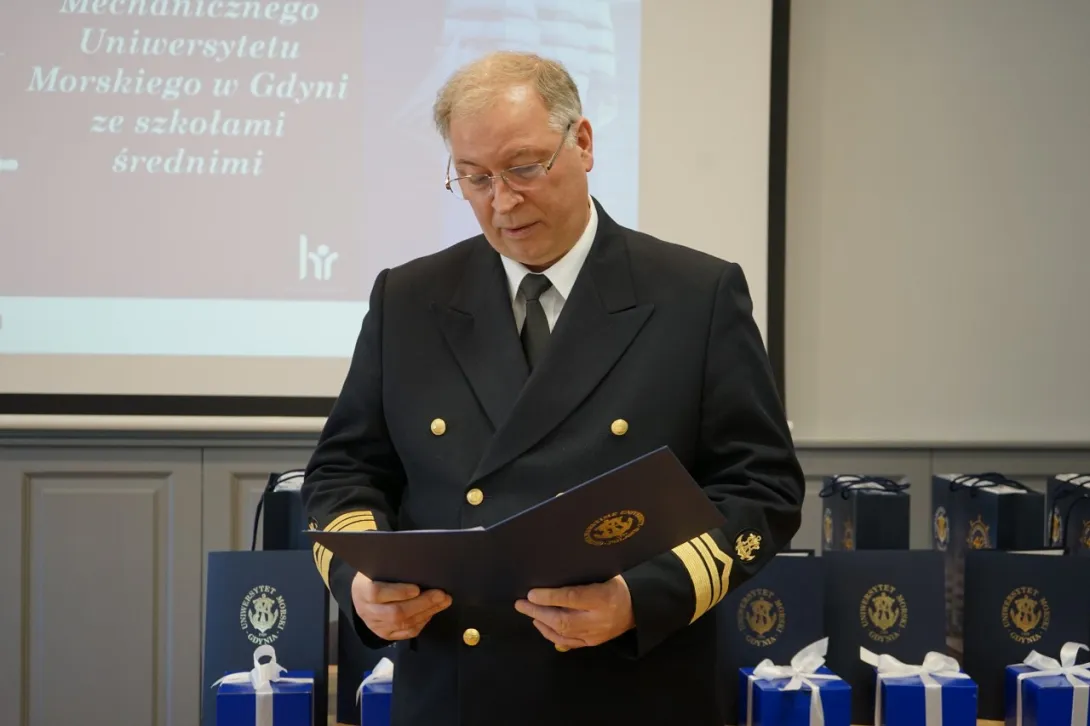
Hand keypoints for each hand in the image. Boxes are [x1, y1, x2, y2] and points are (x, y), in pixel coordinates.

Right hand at [350, 571, 451, 640]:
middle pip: (395, 612)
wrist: (361, 596)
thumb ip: (392, 567)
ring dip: (427, 612)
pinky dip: (422, 622)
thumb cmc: (374, 576)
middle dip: (422, 604)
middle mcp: (367, 610)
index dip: (398, 592)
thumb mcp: (376, 567)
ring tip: (442, 601)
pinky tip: (431, 611)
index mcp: (362, 589)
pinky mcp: (385, 634)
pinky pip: (407, 632)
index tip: (416, 588)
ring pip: (403, 624)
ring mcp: (376, 625)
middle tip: (440, 595)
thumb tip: (418, 564)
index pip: (377, 593)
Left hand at [514, 575, 635, 649]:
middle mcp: (599, 619)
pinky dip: (551, 635)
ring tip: (528, 613)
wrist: (638, 608)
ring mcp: (596, 634)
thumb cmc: (618, 584)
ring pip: (563, 633)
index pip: (572, 597)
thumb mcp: (606, 572)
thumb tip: (553, 572)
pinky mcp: (593, 643)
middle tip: (520, 604)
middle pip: (563, 619)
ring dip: (542, 623)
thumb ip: (582, 575)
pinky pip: (569, 642)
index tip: (531, 593)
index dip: (550, 596)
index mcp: (604, 597)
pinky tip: (541, 625)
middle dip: (538, 611)